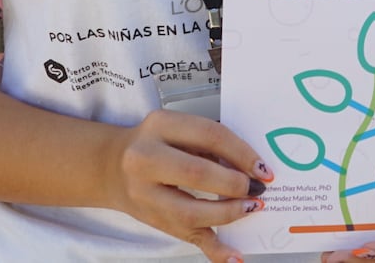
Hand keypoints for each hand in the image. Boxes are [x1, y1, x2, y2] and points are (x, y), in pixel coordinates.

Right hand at [103, 108, 273, 262]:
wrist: (112, 167)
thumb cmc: (154, 143)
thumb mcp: (178, 129)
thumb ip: (209, 143)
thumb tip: (250, 166)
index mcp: (160, 125)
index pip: (210, 135)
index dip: (242, 153)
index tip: (262, 167)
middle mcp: (145, 159)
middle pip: (197, 174)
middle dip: (233, 184)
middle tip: (256, 188)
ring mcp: (143, 194)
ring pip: (189, 212)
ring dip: (227, 213)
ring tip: (250, 207)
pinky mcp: (151, 219)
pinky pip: (184, 238)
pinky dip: (213, 249)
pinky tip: (232, 256)